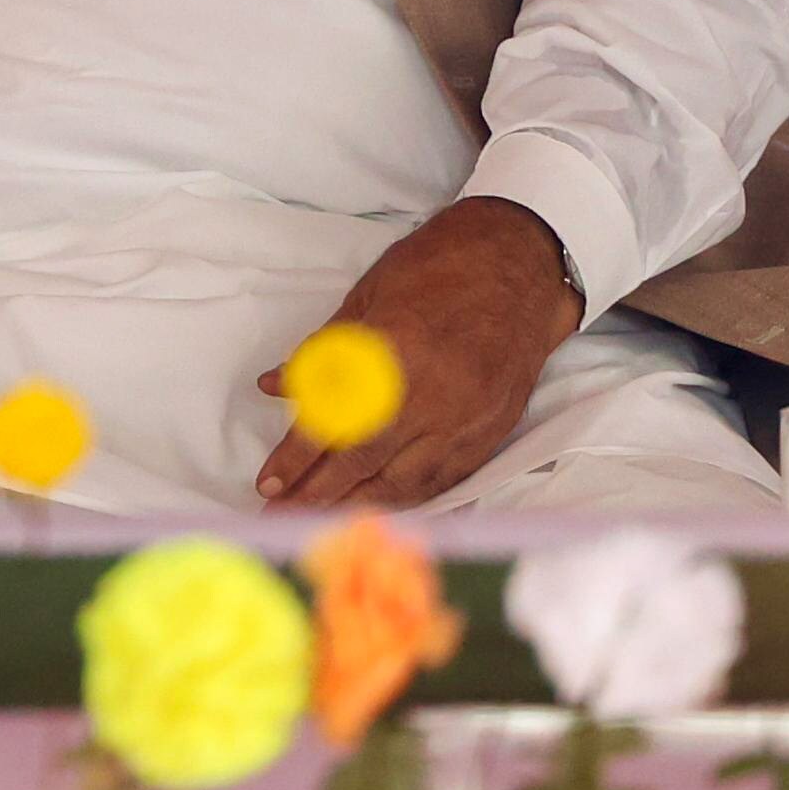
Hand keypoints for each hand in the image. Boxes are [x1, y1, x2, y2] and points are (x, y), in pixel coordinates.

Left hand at [254, 197, 582, 506]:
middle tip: (279, 516)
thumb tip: (274, 387)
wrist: (519, 268)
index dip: (298, 454)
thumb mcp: (366, 297)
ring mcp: (466, 417)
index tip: (269, 482)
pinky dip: (405, 497)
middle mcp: (432, 393)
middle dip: (317, 493)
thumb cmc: (435, 270)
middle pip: (366, 459)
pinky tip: (376, 507)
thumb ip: (321, 353)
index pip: (334, 418)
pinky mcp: (491, 432)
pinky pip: (443, 479)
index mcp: (393, 351)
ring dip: (357, 506)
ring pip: (405, 479)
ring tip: (317, 522)